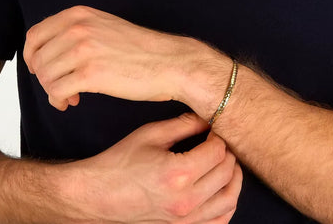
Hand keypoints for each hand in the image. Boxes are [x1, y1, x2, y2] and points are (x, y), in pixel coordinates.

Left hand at [23, 5, 210, 110]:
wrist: (169, 62)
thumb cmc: (140, 49)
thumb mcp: (104, 25)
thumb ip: (77, 30)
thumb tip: (50, 50)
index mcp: (79, 14)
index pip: (35, 34)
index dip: (32, 56)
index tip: (39, 68)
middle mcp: (78, 28)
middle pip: (38, 58)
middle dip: (45, 77)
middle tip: (60, 87)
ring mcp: (83, 49)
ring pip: (45, 76)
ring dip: (53, 90)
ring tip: (70, 96)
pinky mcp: (91, 74)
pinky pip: (56, 91)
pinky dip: (59, 100)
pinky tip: (73, 102)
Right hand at [60, 112, 242, 223]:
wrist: (99, 195)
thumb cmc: (121, 162)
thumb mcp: (151, 134)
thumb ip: (183, 124)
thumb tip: (207, 117)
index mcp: (178, 174)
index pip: (217, 151)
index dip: (217, 135)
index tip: (211, 129)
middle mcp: (186, 200)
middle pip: (226, 172)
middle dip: (227, 152)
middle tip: (217, 140)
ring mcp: (186, 219)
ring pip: (229, 198)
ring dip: (233, 176)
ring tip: (225, 161)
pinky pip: (220, 220)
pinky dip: (227, 203)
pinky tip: (222, 187)